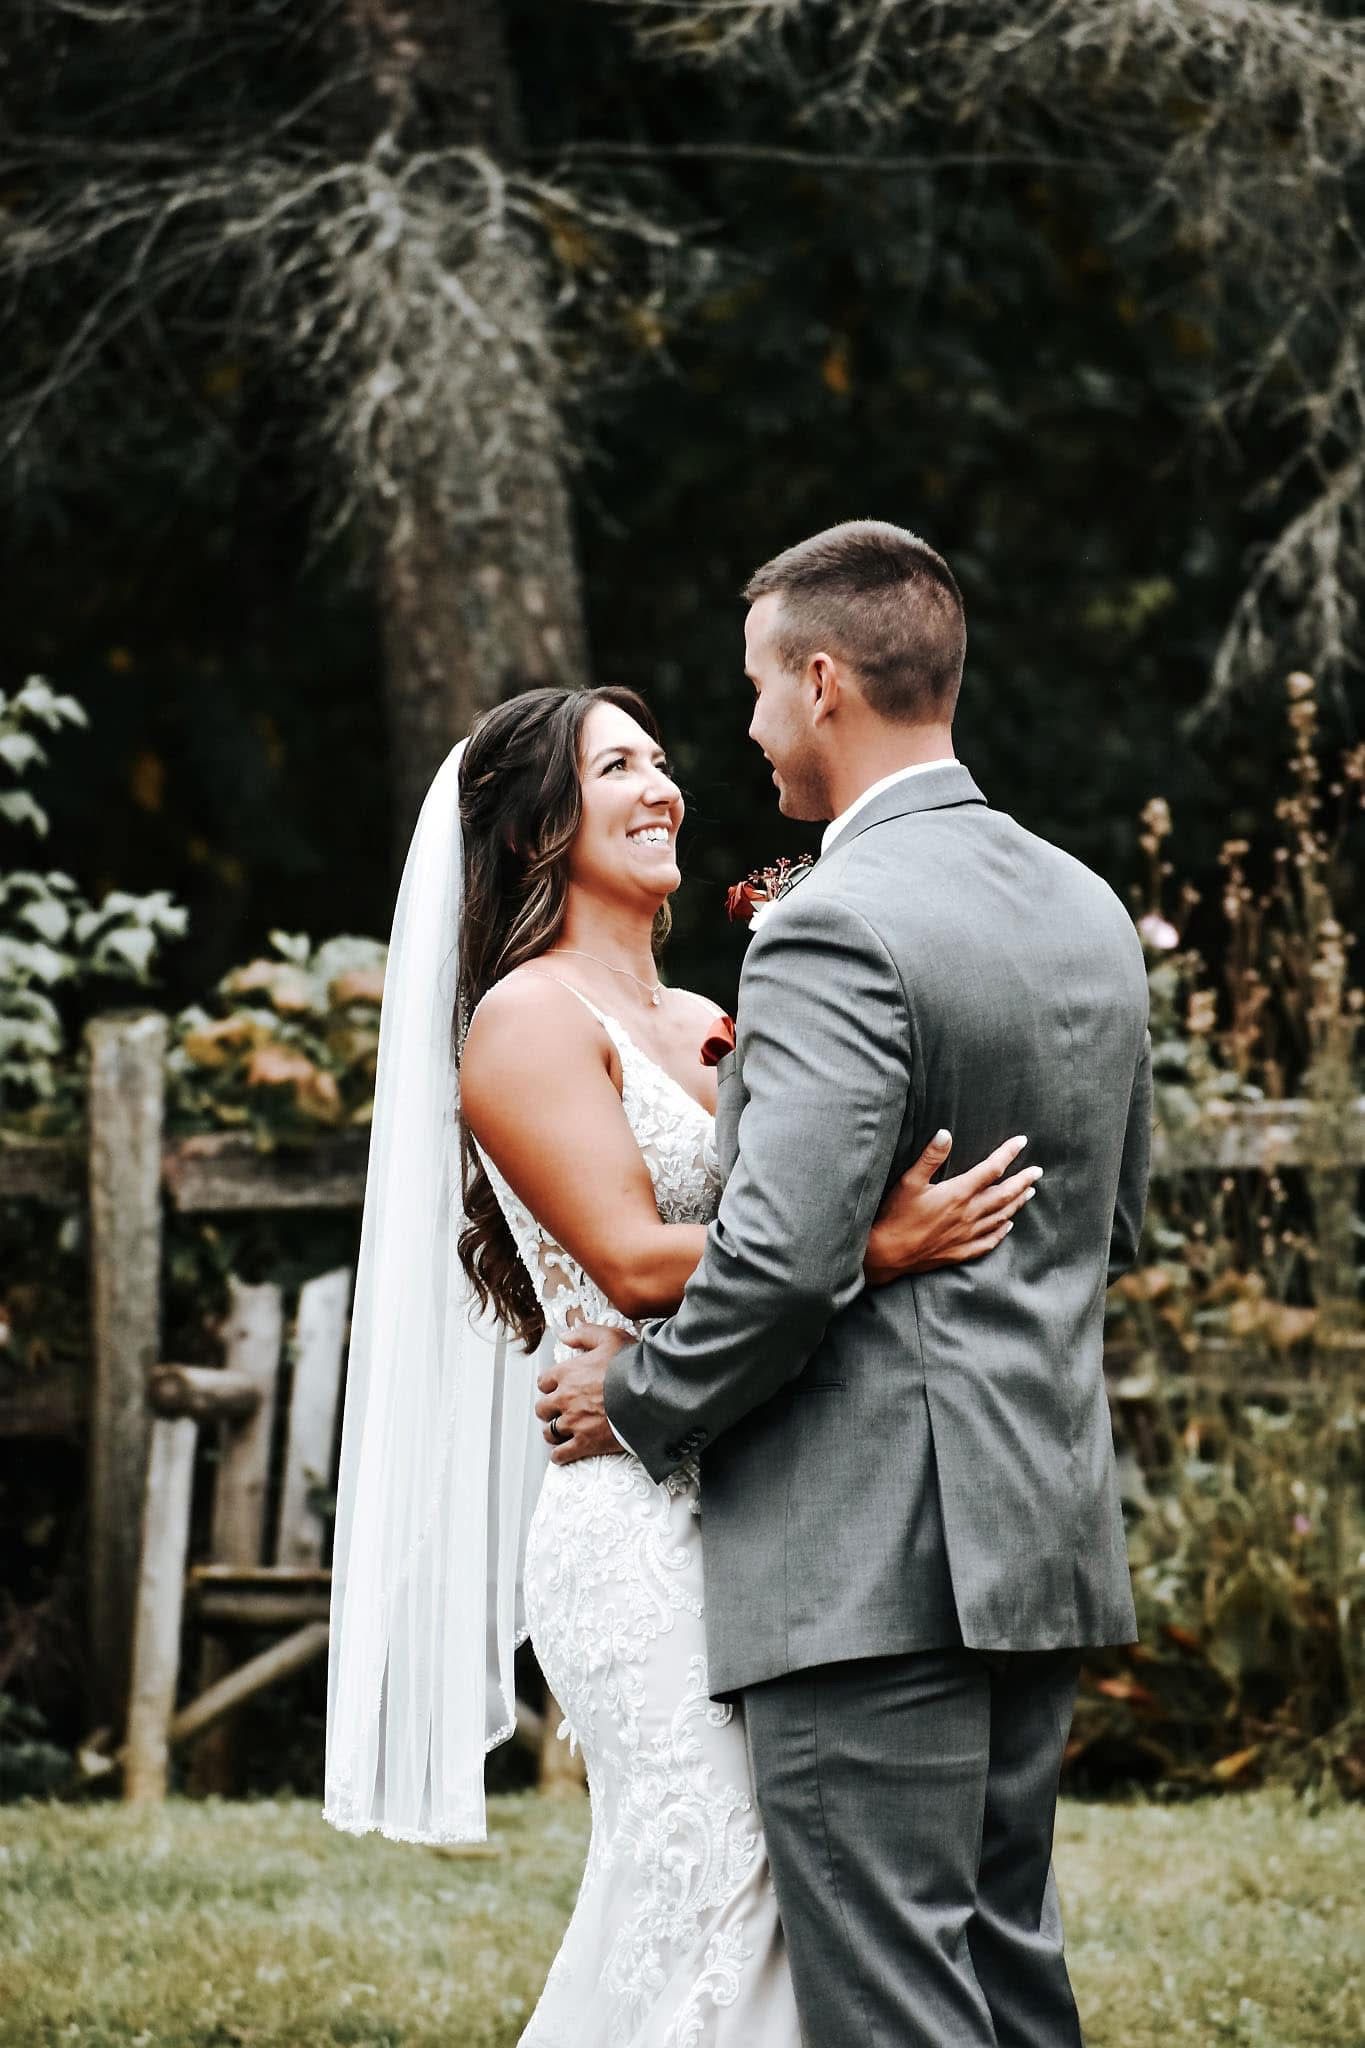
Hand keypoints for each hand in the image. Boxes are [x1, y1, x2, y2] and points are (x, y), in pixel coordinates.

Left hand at [535, 1323, 634, 1464]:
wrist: (648, 1394)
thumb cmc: (630, 1366)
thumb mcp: (609, 1338)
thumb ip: (584, 1334)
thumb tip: (565, 1334)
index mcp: (567, 1373)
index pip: (544, 1381)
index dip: (550, 1385)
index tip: (557, 1388)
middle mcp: (564, 1399)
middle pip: (542, 1408)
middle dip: (549, 1409)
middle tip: (560, 1410)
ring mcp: (573, 1423)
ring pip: (549, 1432)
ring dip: (553, 1431)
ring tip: (562, 1431)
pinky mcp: (585, 1443)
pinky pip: (561, 1454)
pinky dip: (560, 1455)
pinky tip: (564, 1453)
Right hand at [864, 1131, 1040, 1285]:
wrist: (888, 1254)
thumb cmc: (896, 1216)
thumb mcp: (909, 1181)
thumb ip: (930, 1157)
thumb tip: (945, 1133)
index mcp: (958, 1193)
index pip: (991, 1169)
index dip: (1008, 1154)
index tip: (1021, 1142)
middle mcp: (968, 1214)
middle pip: (1004, 1194)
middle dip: (1023, 1181)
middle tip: (1037, 1172)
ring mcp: (967, 1234)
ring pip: (1001, 1216)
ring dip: (1018, 1203)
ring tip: (1030, 1193)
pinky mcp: (961, 1251)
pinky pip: (989, 1241)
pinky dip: (1002, 1231)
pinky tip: (1008, 1225)